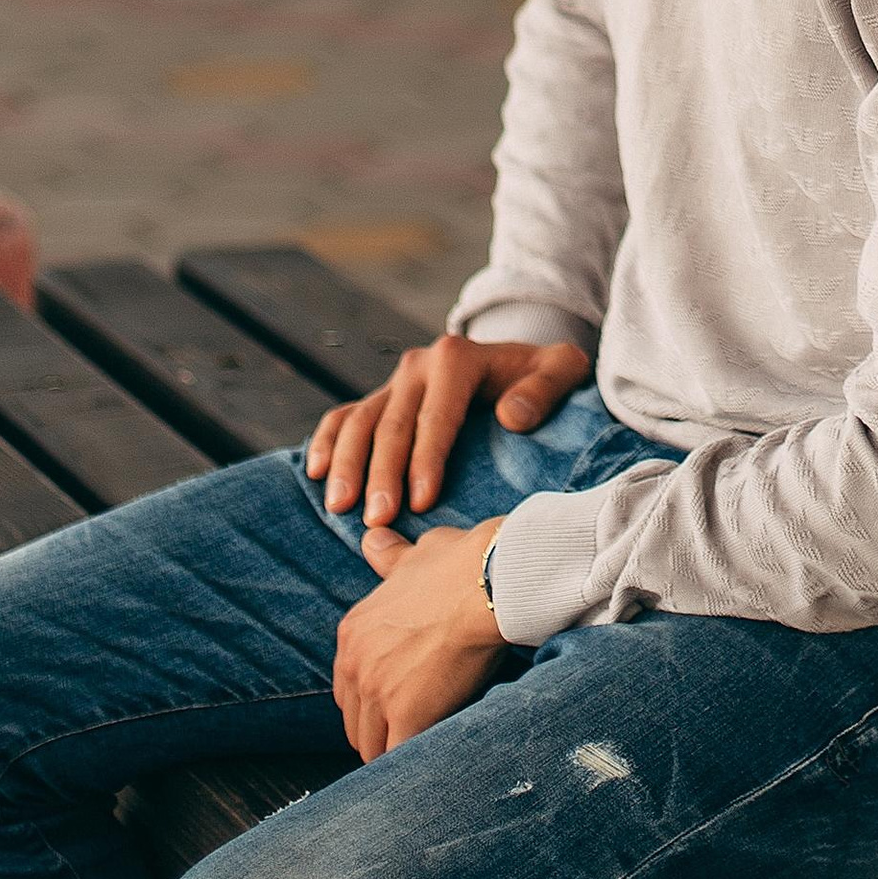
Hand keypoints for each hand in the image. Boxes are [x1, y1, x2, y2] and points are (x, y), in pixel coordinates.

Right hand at [306, 333, 591, 526]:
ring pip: (360, 421)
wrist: (518, 359)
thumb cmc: (541, 376)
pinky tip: (316, 473)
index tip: (423, 502)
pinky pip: (344, 415)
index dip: (427, 459)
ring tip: (341, 508)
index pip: (437, 415)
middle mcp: (419, 365)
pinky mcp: (380, 397)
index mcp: (457, 357)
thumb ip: (544, 388)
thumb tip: (510, 416)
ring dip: (348, 465)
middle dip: (382, 474)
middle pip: (392, 424)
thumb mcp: (561, 370)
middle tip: (378, 521)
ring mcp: (395, 382)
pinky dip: (327, 441)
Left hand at [334, 520, 506, 756]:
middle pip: (355, 720)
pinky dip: (412, 764)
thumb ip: (389, 556)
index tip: (397, 705)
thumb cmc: (460, 563)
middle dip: (379, 730)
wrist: (491, 581)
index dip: (372, 700)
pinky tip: (431, 763)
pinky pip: (398, 757)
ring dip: (394, 750)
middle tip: (410, 733)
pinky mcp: (406, 714)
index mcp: (353, 631)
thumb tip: (372, 539)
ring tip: (420, 755)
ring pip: (371, 745)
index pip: (348, 687)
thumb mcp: (415, 554)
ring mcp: (377, 691)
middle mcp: (355, 663)